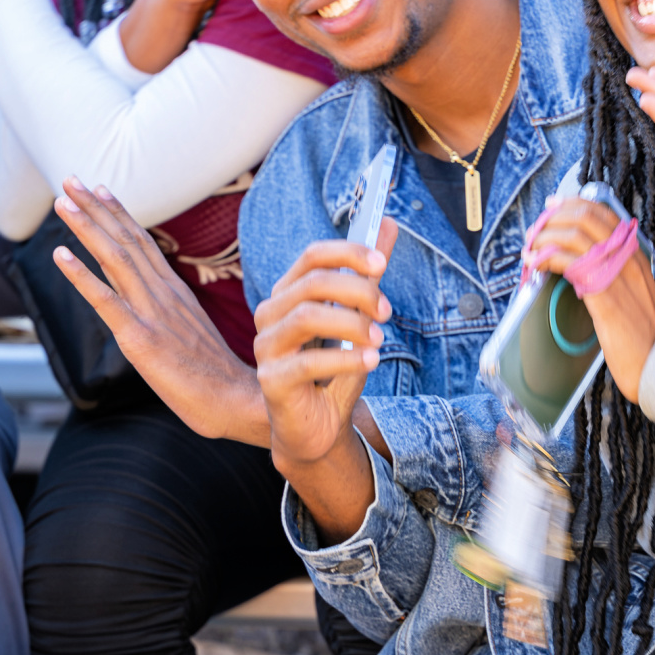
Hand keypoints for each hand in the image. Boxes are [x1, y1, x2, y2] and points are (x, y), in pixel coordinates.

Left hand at [50, 177, 268, 443]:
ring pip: (114, 258)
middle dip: (95, 208)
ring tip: (62, 202)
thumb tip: (156, 309)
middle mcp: (163, 293)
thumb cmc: (215, 376)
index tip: (99, 188)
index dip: (118, 213)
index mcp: (174, 292)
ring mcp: (152, 313)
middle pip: (126, 239)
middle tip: (69, 179)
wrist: (240, 402)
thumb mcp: (191, 333)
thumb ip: (171, 314)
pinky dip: (81, 274)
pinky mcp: (141, 338)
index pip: (143, 243)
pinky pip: (105, 300)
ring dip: (86, 227)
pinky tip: (59, 255)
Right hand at [252, 224, 397, 469]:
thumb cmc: (334, 372)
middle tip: (386, 310)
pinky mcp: (271, 380)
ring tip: (379, 340)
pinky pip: (307, 362)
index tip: (381, 262)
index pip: (312, 256)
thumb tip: (388, 225)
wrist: (317, 428)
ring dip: (351, 324)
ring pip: (307, 317)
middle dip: (357, 291)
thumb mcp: (357, 320)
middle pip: (312, 284)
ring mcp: (266, 348)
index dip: (347, 253)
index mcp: (288, 294)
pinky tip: (369, 361)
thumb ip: (368, 276)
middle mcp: (270, 315)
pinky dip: (346, 360)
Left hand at [525, 197, 654, 401]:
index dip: (572, 205)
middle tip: (534, 232)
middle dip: (552, 219)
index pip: (603, 213)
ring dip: (544, 238)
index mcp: (635, 253)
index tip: (551, 207)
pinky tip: (535, 265)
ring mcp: (618, 274)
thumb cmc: (638, 332)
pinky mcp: (604, 295)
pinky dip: (546, 258)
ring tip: (529, 250)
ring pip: (574, 235)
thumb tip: (575, 256)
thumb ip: (610, 269)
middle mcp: (628, 258)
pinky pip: (570, 263)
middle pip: (585, 217)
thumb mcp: (630, 292)